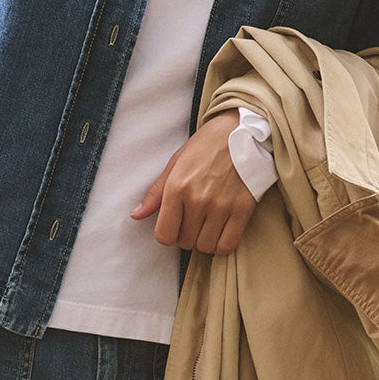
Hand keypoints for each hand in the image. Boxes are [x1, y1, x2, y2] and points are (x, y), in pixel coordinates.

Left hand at [130, 110, 256, 254]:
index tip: (174, 226)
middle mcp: (198, 199)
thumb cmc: (206, 147)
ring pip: (205, 246)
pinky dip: (222, 245)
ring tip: (207, 226)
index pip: (164, 235)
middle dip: (186, 236)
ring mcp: (221, 206)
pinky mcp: (242, 210)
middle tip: (193, 222)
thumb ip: (156, 193)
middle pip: (185, 242)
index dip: (167, 235)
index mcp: (177, 188)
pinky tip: (221, 233)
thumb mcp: (176, 163)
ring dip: (204, 241)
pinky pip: (227, 245)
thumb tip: (136, 215)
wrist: (242, 132)